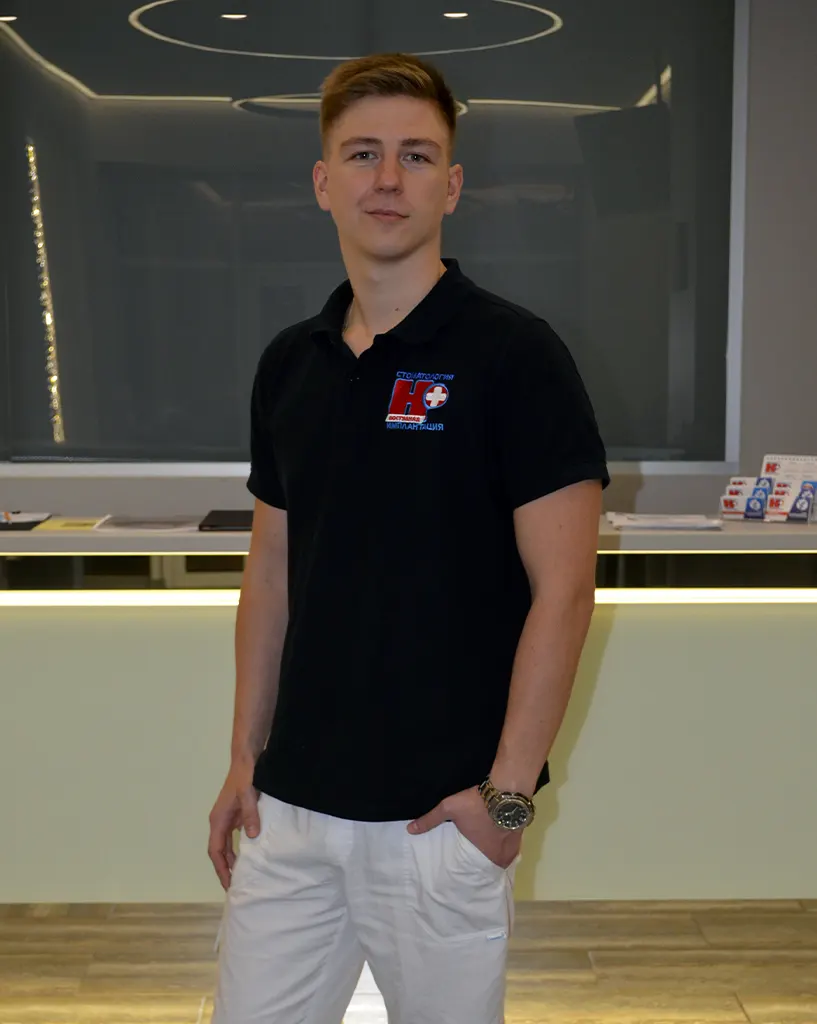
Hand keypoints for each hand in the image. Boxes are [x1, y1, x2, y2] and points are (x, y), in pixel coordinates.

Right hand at [208, 757, 259, 890]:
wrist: (246, 758)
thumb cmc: (245, 775)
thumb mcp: (248, 794)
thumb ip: (250, 813)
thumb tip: (252, 836)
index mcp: (218, 820)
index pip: (215, 851)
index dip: (221, 868)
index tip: (229, 884)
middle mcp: (220, 821)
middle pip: (220, 851)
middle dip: (226, 869)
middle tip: (236, 887)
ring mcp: (228, 817)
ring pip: (227, 844)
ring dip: (232, 859)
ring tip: (242, 876)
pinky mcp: (237, 814)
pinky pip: (236, 836)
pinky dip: (240, 848)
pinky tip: (251, 855)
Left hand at [407, 786, 522, 869]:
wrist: (506, 789)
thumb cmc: (476, 803)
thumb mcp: (449, 809)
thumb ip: (430, 820)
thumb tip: (410, 830)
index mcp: (486, 855)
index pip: (479, 872)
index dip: (473, 871)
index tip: (467, 871)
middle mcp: (502, 855)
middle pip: (493, 864)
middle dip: (485, 863)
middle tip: (476, 860)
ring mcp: (514, 843)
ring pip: (505, 854)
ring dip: (497, 852)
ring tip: (488, 848)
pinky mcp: (521, 831)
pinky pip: (512, 843)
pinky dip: (506, 841)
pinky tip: (501, 835)